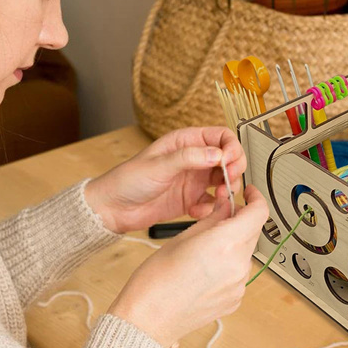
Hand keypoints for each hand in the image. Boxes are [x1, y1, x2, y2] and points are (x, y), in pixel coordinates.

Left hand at [83, 128, 245, 233]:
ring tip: (219, 198)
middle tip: (229, 182)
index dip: (231, 147)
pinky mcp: (191, 200)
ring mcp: (194, 180)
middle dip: (234, 170)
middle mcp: (193, 159)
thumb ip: (190, 158)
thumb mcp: (159, 165)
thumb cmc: (128, 180)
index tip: (230, 162)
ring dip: (227, 190)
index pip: (221, 137)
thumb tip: (218, 153)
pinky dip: (211, 208)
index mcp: (185, 142)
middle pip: (228, 159)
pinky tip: (198, 211)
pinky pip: (212, 203)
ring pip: (224, 181)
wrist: (113, 209)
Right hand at [110, 185, 268, 347]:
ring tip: (204, 250)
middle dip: (240, 221)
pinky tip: (205, 270)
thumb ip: (212, 219)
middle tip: (219, 217)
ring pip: (246, 253)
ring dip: (234, 244)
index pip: (258, 213)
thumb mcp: (182, 237)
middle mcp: (238, 265)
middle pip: (253, 232)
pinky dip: (229, 265)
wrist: (148, 319)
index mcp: (225, 244)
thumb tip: (227, 205)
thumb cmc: (155, 280)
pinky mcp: (236, 299)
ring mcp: (239, 285)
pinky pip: (239, 273)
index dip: (256, 198)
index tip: (249, 193)